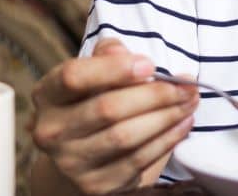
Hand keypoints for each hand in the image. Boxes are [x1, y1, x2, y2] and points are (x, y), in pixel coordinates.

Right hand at [30, 38, 198, 193]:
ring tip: (190, 101)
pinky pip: (137, 160)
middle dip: (155, 94)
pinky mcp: (96, 185)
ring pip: (125, 136)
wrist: (80, 154)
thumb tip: (126, 56)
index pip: (74, 77)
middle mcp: (52, 131)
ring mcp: (72, 162)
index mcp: (47, 94)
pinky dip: (166, 140)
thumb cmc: (92, 101)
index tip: (150, 65)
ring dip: (166, 117)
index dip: (114, 70)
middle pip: (107, 108)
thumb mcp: (93, 71)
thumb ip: (108, 55)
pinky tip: (182, 124)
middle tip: (187, 84)